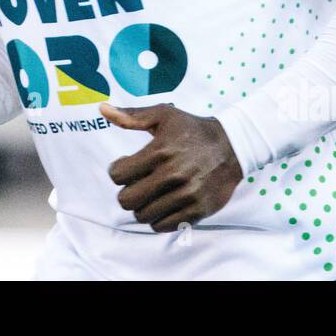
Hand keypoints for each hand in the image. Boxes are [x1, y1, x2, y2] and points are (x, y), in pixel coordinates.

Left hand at [102, 103, 242, 232]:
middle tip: (137, 183)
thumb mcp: (163, 115)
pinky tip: (163, 203)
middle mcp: (173, 175)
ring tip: (151, 193)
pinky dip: (158, 218)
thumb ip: (131, 116)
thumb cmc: (192, 129)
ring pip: (143, 215)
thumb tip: (102, 109)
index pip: (118, 175)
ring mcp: (186, 195)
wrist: (232, 146)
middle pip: (127, 200)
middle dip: (127, 192)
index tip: (126, 166)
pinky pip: (163, 226)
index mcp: (160, 151)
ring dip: (142, 206)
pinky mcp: (198, 210)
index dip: (117, 170)